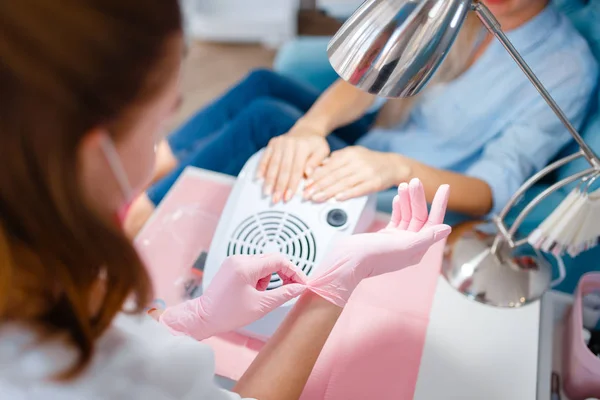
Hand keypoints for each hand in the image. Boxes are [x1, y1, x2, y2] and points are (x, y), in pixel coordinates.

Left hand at [159, 254, 307, 339]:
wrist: (204, 317)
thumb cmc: (228, 314)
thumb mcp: (261, 305)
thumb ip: (283, 294)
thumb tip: (300, 288)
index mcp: (246, 267)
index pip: (279, 261)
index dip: (294, 272)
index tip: (303, 283)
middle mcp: (240, 259)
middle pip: (272, 259)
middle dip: (285, 274)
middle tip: (292, 289)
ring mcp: (235, 261)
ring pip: (264, 263)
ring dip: (271, 277)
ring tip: (263, 295)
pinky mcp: (232, 266)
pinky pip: (254, 266)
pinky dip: (260, 278)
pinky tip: (254, 291)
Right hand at [257, 121, 329, 202]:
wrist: (307, 130)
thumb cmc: (315, 144)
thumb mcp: (322, 151)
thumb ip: (316, 162)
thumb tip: (307, 174)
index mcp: (303, 146)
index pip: (296, 169)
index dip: (291, 185)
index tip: (288, 197)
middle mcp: (289, 143)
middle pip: (283, 168)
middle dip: (279, 186)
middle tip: (276, 199)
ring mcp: (279, 142)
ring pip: (273, 164)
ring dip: (269, 180)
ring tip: (267, 193)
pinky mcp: (272, 143)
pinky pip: (265, 157)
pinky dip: (261, 168)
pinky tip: (258, 178)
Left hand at [304, 146, 410, 201]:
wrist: (393, 165)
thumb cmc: (370, 161)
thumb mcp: (353, 154)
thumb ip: (336, 160)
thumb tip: (318, 166)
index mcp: (349, 154)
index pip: (329, 166)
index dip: (316, 176)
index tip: (306, 183)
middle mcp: (357, 162)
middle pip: (334, 176)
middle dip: (318, 186)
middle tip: (307, 194)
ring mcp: (366, 172)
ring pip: (343, 183)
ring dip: (328, 192)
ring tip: (317, 198)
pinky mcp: (374, 183)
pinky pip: (358, 189)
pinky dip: (347, 194)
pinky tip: (337, 199)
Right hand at [307, 178, 450, 306]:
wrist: (346, 262)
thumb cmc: (372, 256)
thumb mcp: (403, 246)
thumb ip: (426, 237)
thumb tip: (447, 228)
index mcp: (416, 250)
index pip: (433, 223)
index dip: (439, 204)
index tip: (444, 186)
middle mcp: (409, 246)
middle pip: (419, 216)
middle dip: (417, 198)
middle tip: (414, 180)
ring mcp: (396, 241)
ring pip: (407, 216)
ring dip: (407, 200)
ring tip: (404, 184)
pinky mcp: (384, 237)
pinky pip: (397, 219)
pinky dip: (398, 207)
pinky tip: (398, 197)